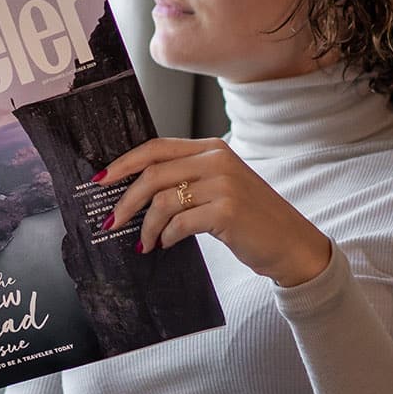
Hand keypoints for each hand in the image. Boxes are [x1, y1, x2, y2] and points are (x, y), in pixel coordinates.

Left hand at [98, 137, 331, 287]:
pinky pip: (180, 223)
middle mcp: (217, 160)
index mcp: (211, 148)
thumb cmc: (251, 219)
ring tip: (145, 243)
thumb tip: (137, 191)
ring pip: (163, 201)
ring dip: (146, 226)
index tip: (100, 180)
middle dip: (126, 201)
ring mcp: (224, 184)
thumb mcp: (220, 187)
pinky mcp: (227, 210)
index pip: (156, 148)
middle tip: (112, 222)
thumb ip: (187, 180)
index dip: (124, 163)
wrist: (292, 244)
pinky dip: (166, 236)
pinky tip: (166, 245)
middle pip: (153, 174)